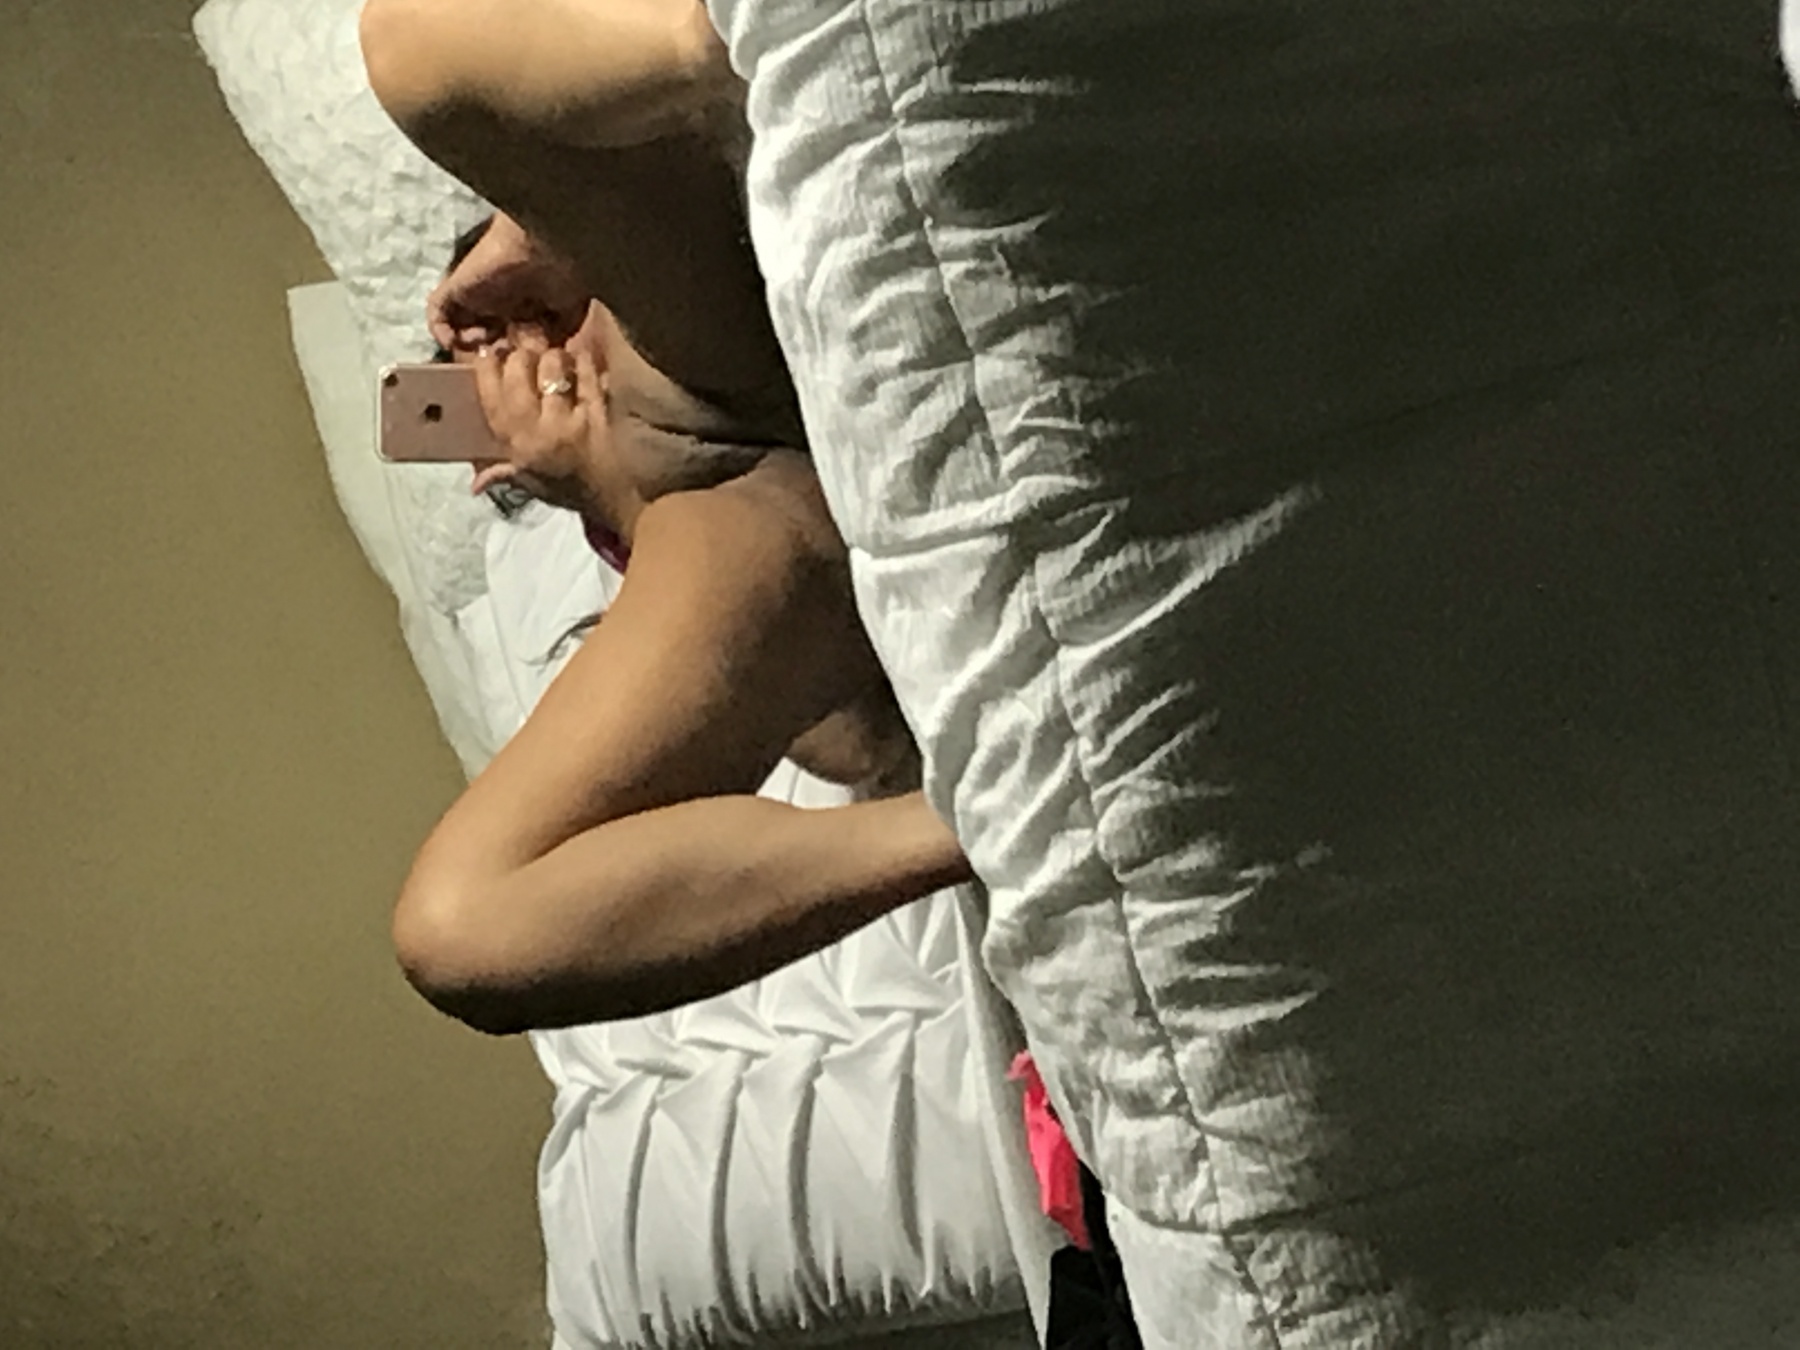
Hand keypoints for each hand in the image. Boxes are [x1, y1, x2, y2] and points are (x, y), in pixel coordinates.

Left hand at [427, 213, 588, 354]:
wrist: (548, 247)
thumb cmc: (567, 276)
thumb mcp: (569, 317)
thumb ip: (556, 338)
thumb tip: (543, 359)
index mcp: (526, 306)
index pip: (510, 337)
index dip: (511, 358)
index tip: (519, 369)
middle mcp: (498, 300)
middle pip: (483, 334)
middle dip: (488, 355)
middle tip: (499, 365)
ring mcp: (475, 293)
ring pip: (457, 325)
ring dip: (467, 345)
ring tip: (484, 350)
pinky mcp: (457, 286)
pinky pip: (436, 312)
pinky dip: (440, 331)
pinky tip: (457, 342)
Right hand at [471, 343, 641, 531]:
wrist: (612, 500)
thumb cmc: (568, 491)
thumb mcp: (530, 484)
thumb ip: (502, 473)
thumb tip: (474, 483)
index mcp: (519, 446)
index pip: (492, 397)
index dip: (487, 367)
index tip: (489, 352)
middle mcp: (542, 430)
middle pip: (520, 372)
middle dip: (520, 354)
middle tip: (525, 351)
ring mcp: (573, 419)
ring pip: (554, 367)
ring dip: (553, 355)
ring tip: (555, 357)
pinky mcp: (601, 411)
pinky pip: (588, 374)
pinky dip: (583, 360)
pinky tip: (580, 357)